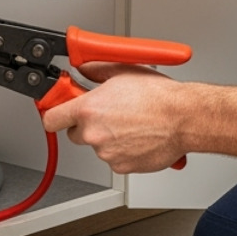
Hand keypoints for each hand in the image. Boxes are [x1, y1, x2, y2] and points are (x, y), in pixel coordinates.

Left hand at [40, 62, 188, 172]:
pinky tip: (138, 136)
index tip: (58, 111)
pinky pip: (115, 158)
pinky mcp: (122, 166)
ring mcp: (107, 153)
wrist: (184, 119)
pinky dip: (124, 150)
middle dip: (86, 125)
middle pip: (75, 133)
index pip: (52, 118)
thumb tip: (83, 68)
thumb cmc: (159, 97)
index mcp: (89, 109)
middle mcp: (93, 133)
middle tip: (107, 114)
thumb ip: (95, 70)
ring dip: (109, 137)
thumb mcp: (123, 71)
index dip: (54, 114)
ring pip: (98, 146)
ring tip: (131, 123)